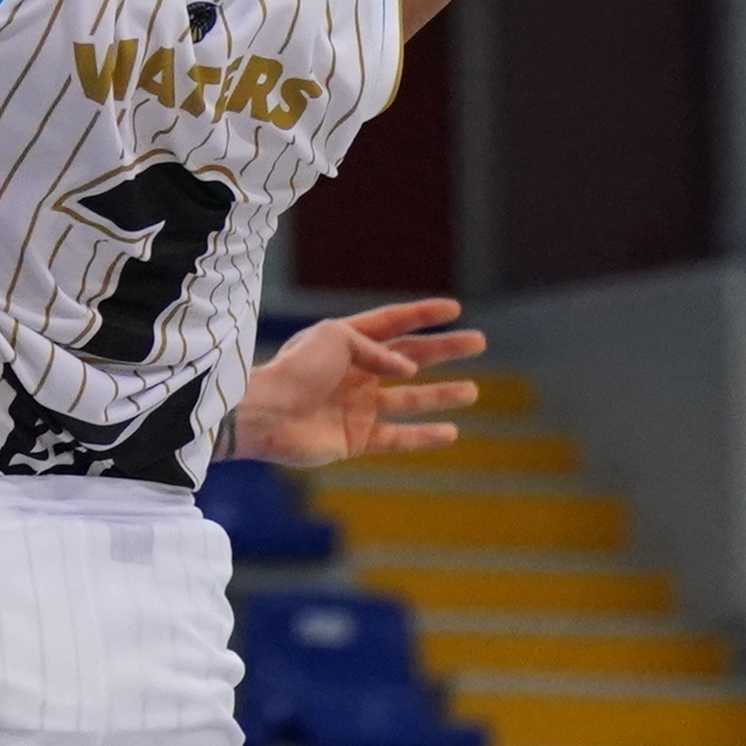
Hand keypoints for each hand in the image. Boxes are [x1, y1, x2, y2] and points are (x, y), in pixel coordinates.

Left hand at [235, 302, 483, 467]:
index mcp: (347, 341)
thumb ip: (377, 350)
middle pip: (411, 358)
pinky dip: (425, 436)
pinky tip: (451, 432)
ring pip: (410, 399)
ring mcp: (357, 406)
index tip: (454, 307)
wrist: (267, 414)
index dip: (424, 314)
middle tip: (478, 341)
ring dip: (442, 394)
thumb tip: (409, 370)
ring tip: (473, 391)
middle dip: (445, 349)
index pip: (393, 322)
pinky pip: (398, 437)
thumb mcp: (336, 337)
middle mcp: (356, 372)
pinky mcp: (355, 438)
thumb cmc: (295, 369)